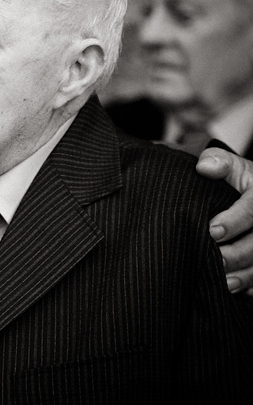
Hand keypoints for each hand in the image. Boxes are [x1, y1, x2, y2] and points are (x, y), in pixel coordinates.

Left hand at [196, 147, 252, 297]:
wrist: (252, 193)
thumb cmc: (238, 180)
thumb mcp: (231, 165)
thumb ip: (218, 163)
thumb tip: (204, 167)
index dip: (234, 221)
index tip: (211, 231)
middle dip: (237, 253)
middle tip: (213, 260)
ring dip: (246, 275)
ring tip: (223, 282)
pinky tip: (238, 290)